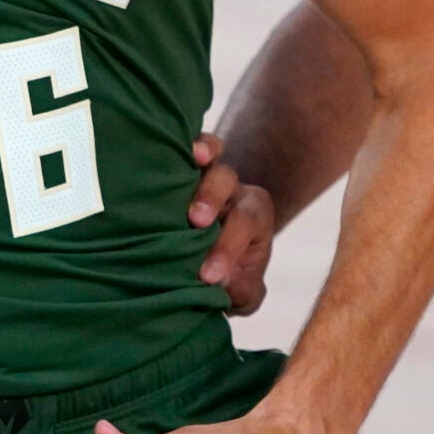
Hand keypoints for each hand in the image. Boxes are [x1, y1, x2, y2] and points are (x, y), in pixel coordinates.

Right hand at [187, 134, 275, 316]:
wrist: (209, 259)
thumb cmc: (228, 274)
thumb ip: (242, 290)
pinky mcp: (183, 165)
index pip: (245, 223)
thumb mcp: (242, 289)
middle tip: (197, 221)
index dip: (228, 248)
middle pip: (227, 183)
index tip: (208, 276)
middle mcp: (232, 189)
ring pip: (210, 160)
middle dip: (212, 200)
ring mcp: (207, 173)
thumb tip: (222, 286)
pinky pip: (190, 145)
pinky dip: (189, 143)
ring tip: (188, 172)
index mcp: (254, 214)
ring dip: (198, 166)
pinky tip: (180, 149)